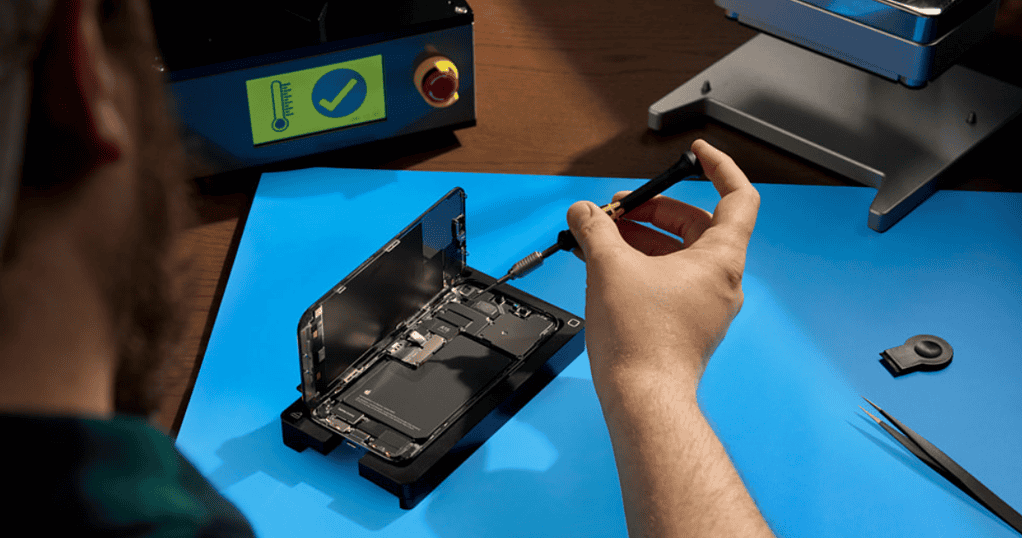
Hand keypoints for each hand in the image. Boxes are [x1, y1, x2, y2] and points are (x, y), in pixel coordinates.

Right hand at [566, 139, 758, 397]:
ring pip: (679, 254)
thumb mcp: (609, 267)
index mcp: (720, 259)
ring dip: (643, 238)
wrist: (643, 398)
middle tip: (618, 209)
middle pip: (697, 225)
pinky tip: (606, 266)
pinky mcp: (688, 324)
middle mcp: (722, 280)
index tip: (695, 154)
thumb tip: (583, 212)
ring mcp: (707, 304)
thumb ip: (595, 229)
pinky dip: (643, 265)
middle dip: (656, 209)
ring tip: (602, 236)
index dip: (719, 167)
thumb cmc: (641, 340)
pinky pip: (670, 279)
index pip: (738, 197)